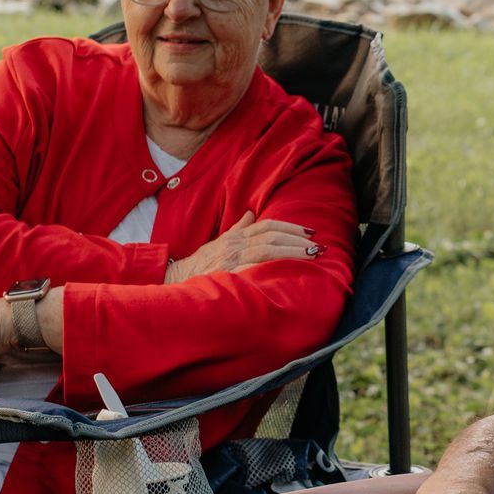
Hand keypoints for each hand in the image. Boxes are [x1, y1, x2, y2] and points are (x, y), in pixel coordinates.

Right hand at [166, 211, 318, 283]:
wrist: (175, 279)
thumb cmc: (199, 264)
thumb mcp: (218, 242)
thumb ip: (238, 229)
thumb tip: (252, 213)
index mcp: (235, 237)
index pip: (267, 226)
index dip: (290, 227)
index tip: (310, 232)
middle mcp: (235, 244)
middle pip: (272, 236)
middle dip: (298, 239)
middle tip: (318, 245)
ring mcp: (231, 259)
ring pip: (267, 249)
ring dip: (293, 251)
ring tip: (312, 255)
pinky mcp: (228, 274)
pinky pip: (253, 267)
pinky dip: (271, 266)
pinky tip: (288, 270)